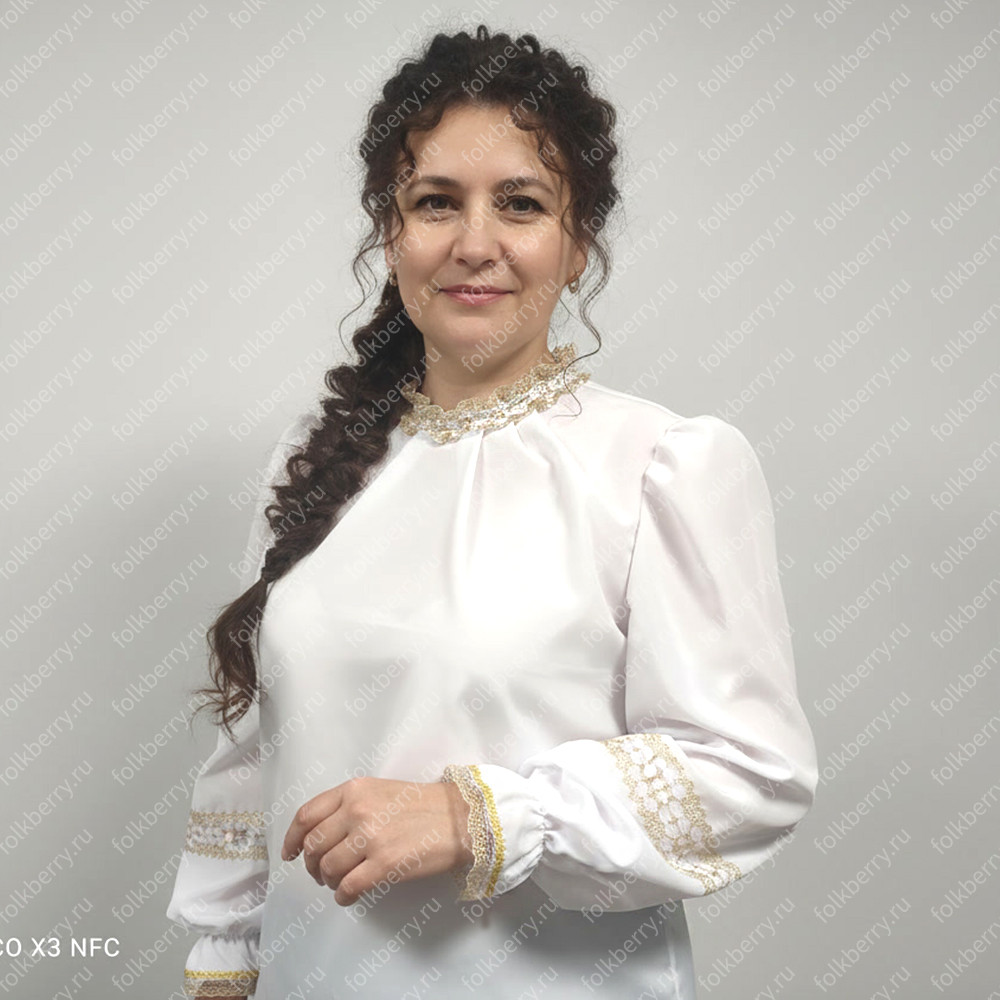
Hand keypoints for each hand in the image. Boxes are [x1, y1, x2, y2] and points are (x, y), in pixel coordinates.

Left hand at [281, 777, 473, 905]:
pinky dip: (343, 896)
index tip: (289, 853)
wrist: (459, 818)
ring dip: (329, 881)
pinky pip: (348, 887)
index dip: (292, 838)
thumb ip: (348, 806)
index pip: (306, 816)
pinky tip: (349, 896)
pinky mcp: (384, 864)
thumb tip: (318, 836)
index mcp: (354, 790)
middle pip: (314, 846)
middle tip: (320, 873)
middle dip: (311, 865)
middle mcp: (357, 810)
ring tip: (340, 883)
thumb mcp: (379, 791)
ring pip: (329, 868)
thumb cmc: (421, 805)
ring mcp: (370, 837)